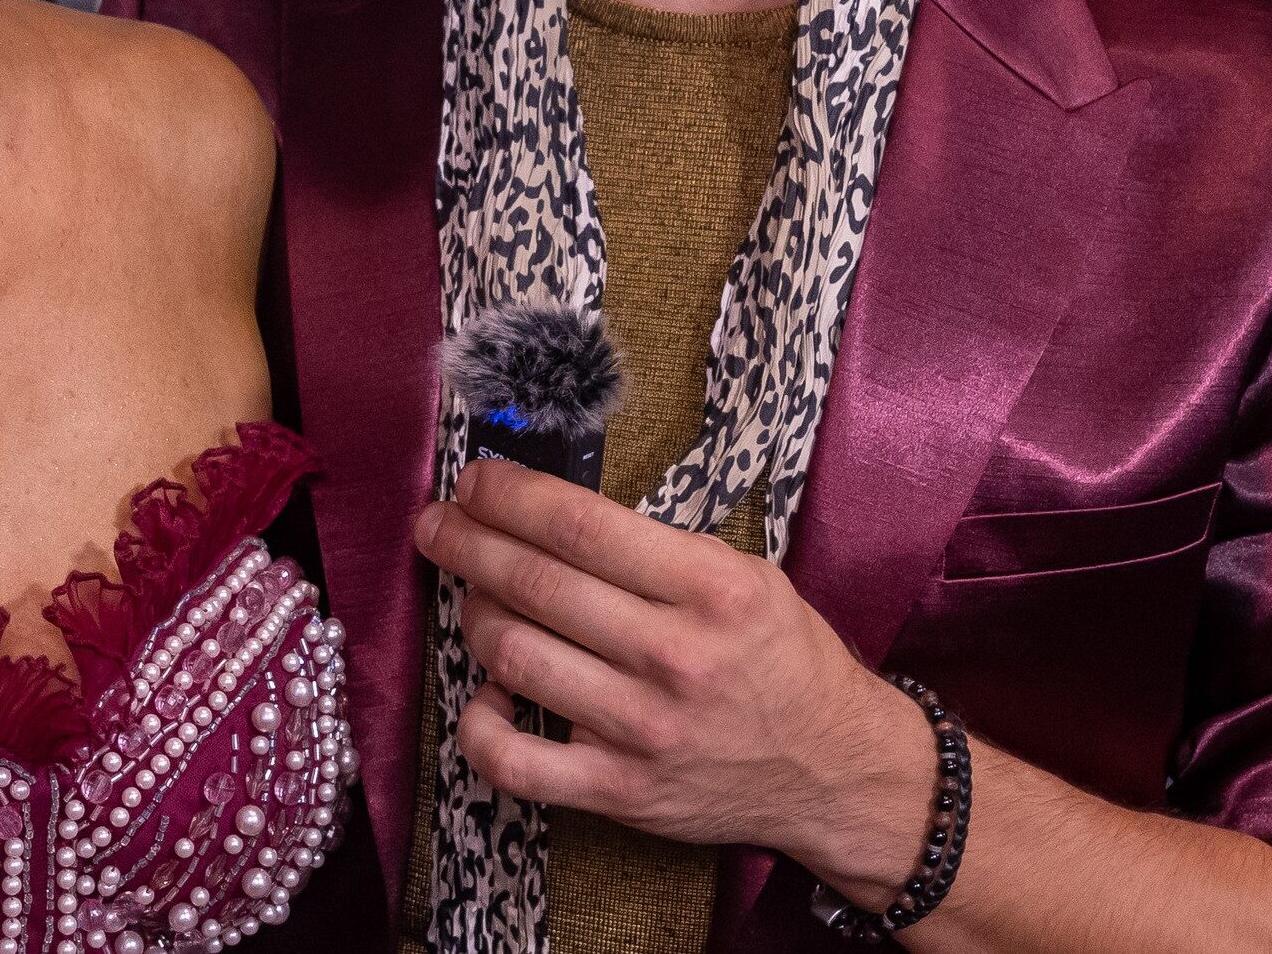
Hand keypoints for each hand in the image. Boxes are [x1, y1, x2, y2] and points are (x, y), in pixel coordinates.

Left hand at [413, 459, 940, 895]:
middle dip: (467, 542)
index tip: (475, 481)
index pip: (579, 526)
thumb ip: (657, 548)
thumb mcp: (745, 575)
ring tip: (472, 596)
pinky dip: (479, 722)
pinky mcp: (620, 791)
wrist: (834, 769)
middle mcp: (674, 655)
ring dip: (472, 615)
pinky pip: (514, 761)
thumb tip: (550, 511)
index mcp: (711, 589)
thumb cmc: (781, 659)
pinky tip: (486, 691)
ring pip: (512, 656)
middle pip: (534, 583)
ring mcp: (641, 729)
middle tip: (437, 523)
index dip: (510, 496)